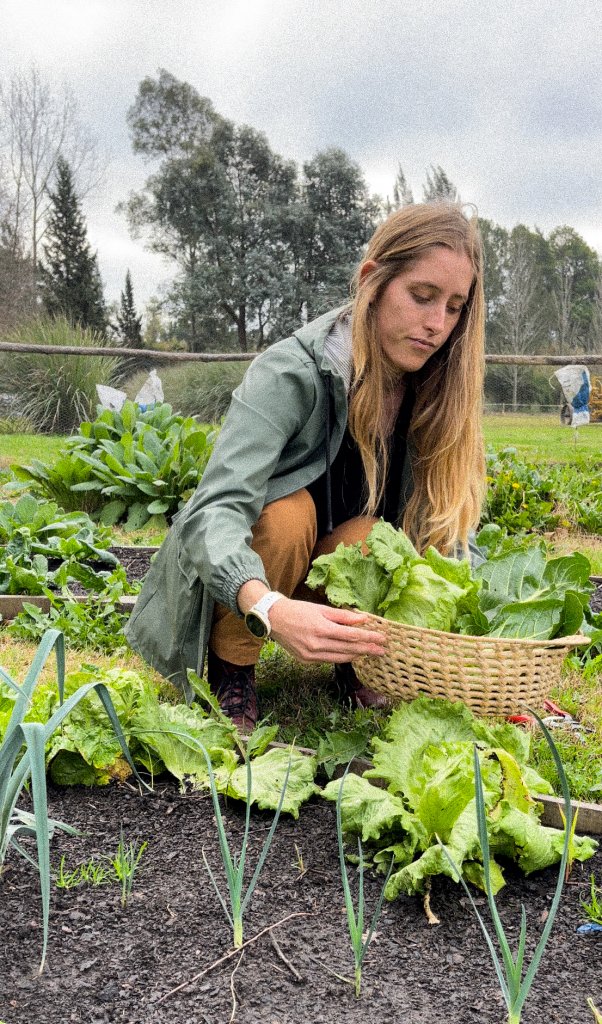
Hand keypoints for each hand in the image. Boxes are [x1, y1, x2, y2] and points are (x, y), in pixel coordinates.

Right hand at [267, 597, 386, 663]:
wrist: (273, 619)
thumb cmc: (298, 610)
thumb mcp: (321, 608)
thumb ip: (343, 616)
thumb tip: (363, 619)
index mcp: (321, 628)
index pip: (352, 635)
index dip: (369, 638)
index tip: (382, 639)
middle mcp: (316, 644)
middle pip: (348, 649)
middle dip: (367, 650)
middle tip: (382, 650)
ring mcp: (310, 655)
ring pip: (340, 658)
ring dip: (356, 656)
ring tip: (369, 653)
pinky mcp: (306, 660)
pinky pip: (329, 660)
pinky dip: (341, 658)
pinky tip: (351, 655)